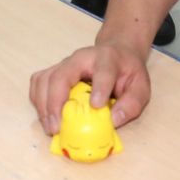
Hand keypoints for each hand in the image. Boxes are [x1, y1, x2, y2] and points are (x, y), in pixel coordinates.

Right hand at [29, 40, 152, 136]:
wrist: (116, 52)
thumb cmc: (127, 71)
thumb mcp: (141, 86)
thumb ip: (132, 104)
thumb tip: (114, 121)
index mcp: (108, 59)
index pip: (103, 71)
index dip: (100, 87)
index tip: (96, 106)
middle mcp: (82, 58)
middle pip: (61, 75)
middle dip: (56, 102)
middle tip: (56, 128)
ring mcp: (65, 63)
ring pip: (45, 79)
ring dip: (43, 105)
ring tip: (50, 127)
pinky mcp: (55, 70)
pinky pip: (38, 83)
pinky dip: (38, 100)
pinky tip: (45, 116)